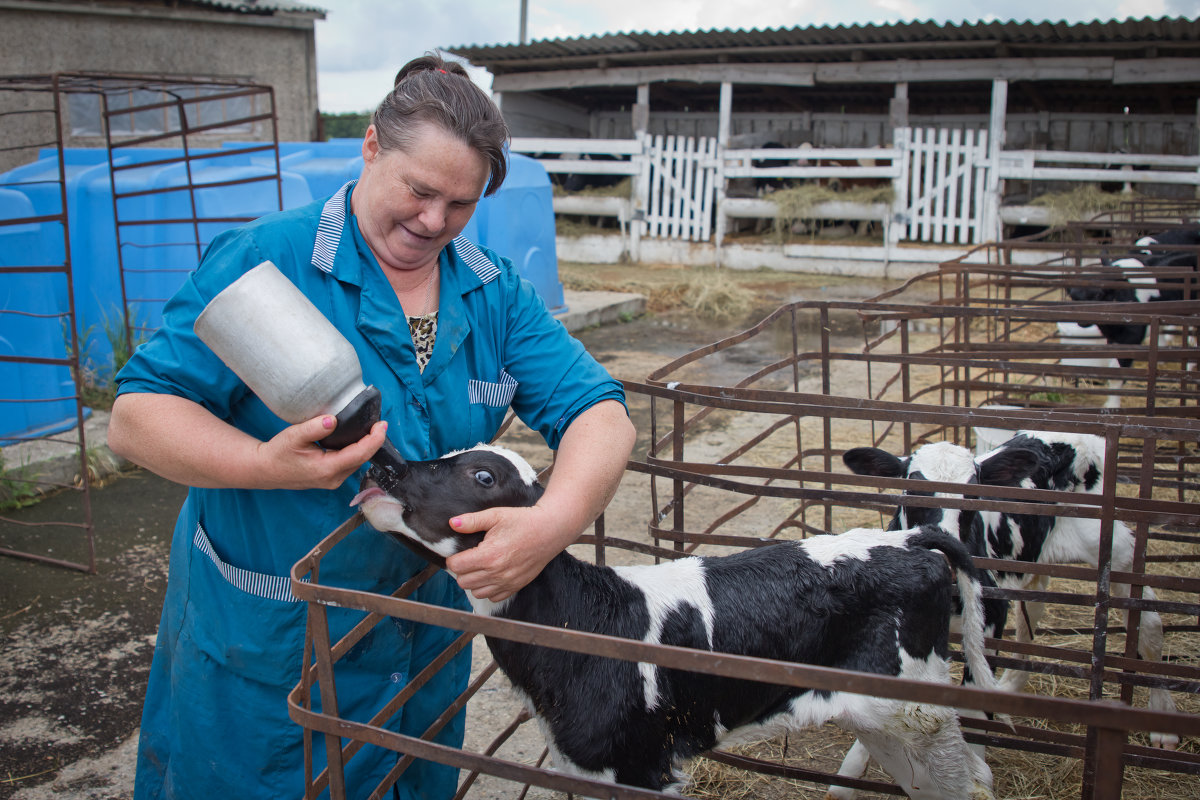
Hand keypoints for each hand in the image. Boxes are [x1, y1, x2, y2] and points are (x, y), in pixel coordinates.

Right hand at [254, 415, 388, 490]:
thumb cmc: (277, 453)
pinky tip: (357, 439)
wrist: (265, 470)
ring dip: (366, 446)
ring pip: (357, 462)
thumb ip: (314, 428)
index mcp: (327, 469)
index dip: (374, 439)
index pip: (360, 454)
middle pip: (362, 458)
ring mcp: (332, 481)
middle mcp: (333, 478)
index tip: (382, 424)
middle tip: (379, 423)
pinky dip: (356, 451)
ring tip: (371, 429)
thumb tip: (333, 419)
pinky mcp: (330, 478)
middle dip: (373, 441)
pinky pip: (350, 464)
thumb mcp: (293, 437)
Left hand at [445, 504, 571, 602]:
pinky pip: (493, 598)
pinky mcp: (516, 586)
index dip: (454, 557)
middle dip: (462, 570)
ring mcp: (507, 582)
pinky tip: (492, 574)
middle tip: (470, 557)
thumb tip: (452, 523)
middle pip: (463, 582)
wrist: (550, 530)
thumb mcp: (496, 515)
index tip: (460, 551)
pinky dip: (488, 589)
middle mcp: (496, 573)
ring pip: (476, 593)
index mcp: (489, 555)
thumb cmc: (523, 521)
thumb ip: (472, 521)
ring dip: (474, 581)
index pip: (456, 566)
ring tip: (480, 566)